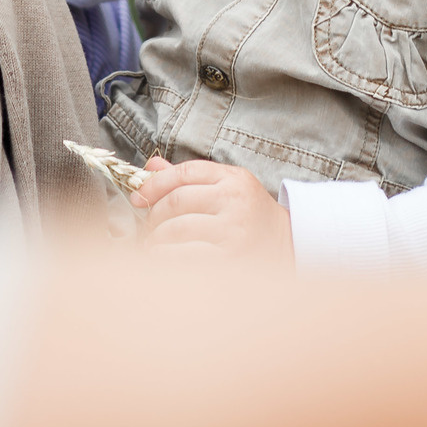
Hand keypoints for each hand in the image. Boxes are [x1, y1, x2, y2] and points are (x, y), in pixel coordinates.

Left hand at [130, 157, 292, 264]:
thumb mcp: (227, 186)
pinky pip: (186, 255)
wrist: (289, 245)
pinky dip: (166, 256)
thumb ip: (190, 177)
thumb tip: (149, 167)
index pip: (184, 173)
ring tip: (153, 245)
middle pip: (177, 201)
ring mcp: (233, 231)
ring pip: (177, 229)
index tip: (137, 197)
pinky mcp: (230, 259)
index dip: (154, 184)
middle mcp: (233, 201)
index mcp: (232, 179)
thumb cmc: (250, 215)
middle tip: (147, 227)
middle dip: (153, 215)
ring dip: (156, 239)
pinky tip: (163, 258)